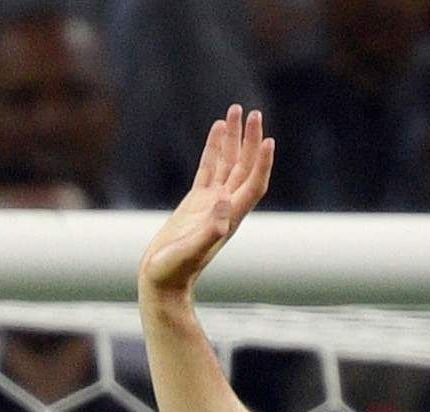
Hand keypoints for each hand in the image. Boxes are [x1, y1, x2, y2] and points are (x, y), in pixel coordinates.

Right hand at [139, 108, 274, 307]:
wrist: (162, 282)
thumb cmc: (174, 272)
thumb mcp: (190, 252)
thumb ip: (208, 231)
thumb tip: (223, 202)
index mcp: (229, 217)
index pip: (253, 184)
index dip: (262, 163)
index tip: (267, 139)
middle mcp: (224, 206)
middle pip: (245, 167)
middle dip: (250, 140)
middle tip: (253, 113)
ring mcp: (211, 203)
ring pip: (228, 163)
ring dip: (234, 138)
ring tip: (236, 111)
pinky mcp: (196, 202)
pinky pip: (209, 168)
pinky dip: (214, 148)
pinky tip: (217, 129)